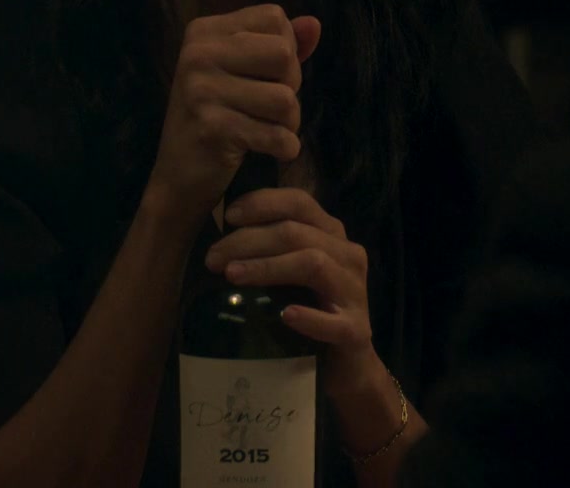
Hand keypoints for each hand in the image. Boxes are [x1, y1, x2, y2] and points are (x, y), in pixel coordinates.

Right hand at [146, 6, 322, 225]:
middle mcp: (198, 53)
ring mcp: (200, 90)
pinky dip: (285, 148)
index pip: (274, 18)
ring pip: (286, 98)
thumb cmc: (220, 117)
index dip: (285, 49)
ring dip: (289, 122)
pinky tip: (269, 151)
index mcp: (204, 31)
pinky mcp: (211, 128)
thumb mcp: (246, 73)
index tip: (264, 76)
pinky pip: (278, 135)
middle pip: (283, 53)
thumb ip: (282, 45)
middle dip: (290, 85)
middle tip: (268, 107)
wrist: (179, 177)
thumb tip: (314, 24)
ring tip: (267, 129)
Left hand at [204, 187, 381, 395]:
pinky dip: (308, 317)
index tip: (227, 216)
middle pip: (296, 233)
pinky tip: (284, 316)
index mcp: (331, 235)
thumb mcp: (292, 273)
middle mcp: (348, 256)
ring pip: (312, 264)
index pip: (300, 202)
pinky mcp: (356, 330)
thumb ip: (270, 250)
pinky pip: (333, 322)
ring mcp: (355, 293)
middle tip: (213, 259)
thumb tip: (218, 240)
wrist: (346, 366)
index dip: (263, 203)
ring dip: (269, 267)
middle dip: (249, 240)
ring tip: (233, 276)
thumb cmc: (310, 310)